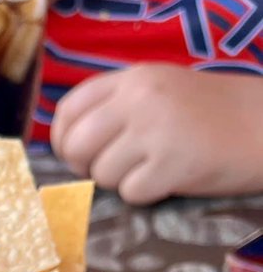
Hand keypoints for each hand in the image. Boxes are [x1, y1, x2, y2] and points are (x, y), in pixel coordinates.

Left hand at [50, 65, 262, 203]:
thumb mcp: (159, 90)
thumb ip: (116, 106)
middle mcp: (137, 98)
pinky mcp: (171, 163)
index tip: (74, 155)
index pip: (69, 109)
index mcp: (131, 77)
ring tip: (154, 167)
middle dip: (86, 167)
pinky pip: (131, 193)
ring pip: (101, 174)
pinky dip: (146, 194)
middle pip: (75, 146)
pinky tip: (170, 178)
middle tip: (114, 169)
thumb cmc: (209, 113)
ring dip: (122, 181)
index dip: (62, 140)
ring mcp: (154, 129)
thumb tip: (67, 143)